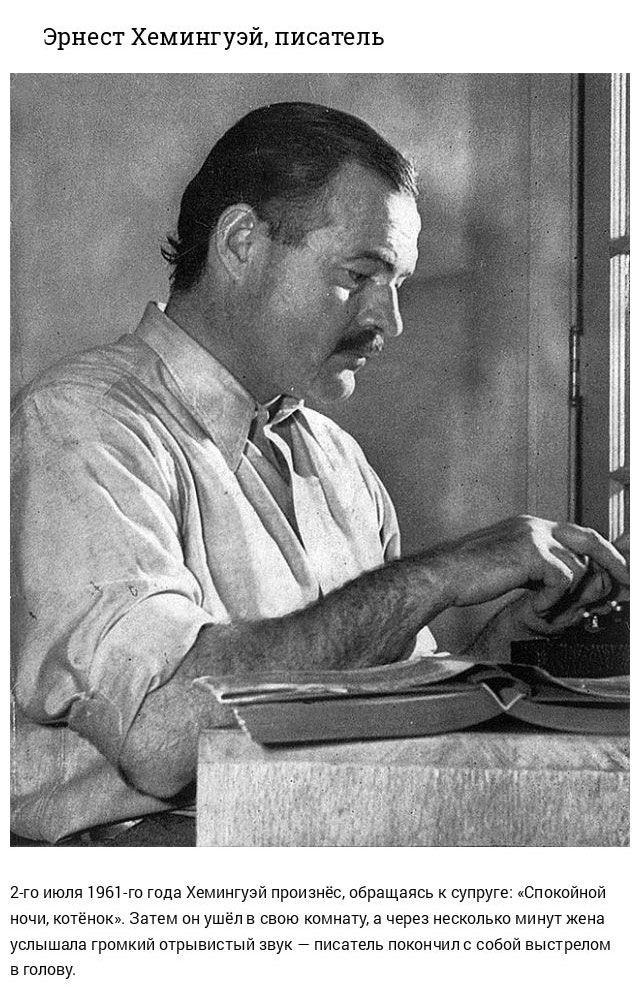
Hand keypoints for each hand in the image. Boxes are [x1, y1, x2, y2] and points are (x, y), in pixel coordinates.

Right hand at [431, 515, 628, 612]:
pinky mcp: (532, 552)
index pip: (576, 534)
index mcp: (529, 527)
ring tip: (546, 610)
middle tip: (628, 581)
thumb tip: (560, 578)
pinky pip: (562, 580)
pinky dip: (551, 601)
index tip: (617, 569)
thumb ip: (533, 566)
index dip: (599, 552)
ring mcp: (534, 536)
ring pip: (577, 567)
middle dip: (613, 562)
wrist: (442, 575)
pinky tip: (534, 608)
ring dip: (567, 597)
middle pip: (590, 539)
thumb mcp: (506, 565)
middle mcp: (534, 526)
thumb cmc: (465, 575)